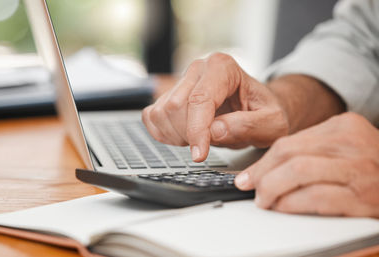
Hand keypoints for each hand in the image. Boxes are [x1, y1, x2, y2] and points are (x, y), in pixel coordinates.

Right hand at [142, 53, 289, 160]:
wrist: (257, 107)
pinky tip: (185, 137)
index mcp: (223, 67)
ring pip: (161, 113)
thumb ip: (247, 126)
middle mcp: (199, 69)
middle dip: (189, 134)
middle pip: (175, 106)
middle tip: (208, 145)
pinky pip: (152, 117)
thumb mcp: (272, 123)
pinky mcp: (169, 95)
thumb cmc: (265, 112)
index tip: (199, 155)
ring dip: (177, 135)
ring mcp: (181, 81)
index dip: (197, 131)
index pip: (200, 99)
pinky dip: (164, 134)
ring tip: (201, 139)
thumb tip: (215, 131)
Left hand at [235, 112, 378, 217]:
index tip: (248, 174)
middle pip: (289, 153)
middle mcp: (351, 143)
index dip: (262, 161)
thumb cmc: (371, 167)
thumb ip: (312, 151)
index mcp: (343, 127)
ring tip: (264, 200)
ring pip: (298, 172)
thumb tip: (269, 168)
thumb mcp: (345, 148)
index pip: (289, 141)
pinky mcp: (363, 198)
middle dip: (261, 173)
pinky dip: (292, 204)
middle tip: (249, 186)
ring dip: (272, 188)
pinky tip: (283, 207)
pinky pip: (316, 197)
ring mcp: (359, 169)